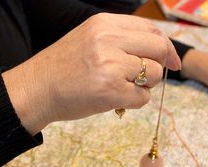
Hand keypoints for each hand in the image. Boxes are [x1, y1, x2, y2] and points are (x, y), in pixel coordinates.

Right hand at [3, 13, 180, 133]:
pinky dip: (134, 102)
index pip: (151, 29)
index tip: (171, 61)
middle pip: (159, 48)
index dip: (165, 46)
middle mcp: (108, 40)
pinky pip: (142, 98)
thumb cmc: (62, 67)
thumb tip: (157, 50)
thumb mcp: (89, 38)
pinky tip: (115, 100)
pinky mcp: (110, 90)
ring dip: (145, 85)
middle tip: (149, 78)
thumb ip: (119, 39)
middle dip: (161, 66)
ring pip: (154, 74)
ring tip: (121, 88)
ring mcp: (110, 65)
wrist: (36, 89)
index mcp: (104, 24)